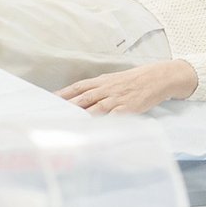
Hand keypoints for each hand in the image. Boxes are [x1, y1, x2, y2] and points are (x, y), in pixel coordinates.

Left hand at [56, 60, 196, 113]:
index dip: (62, 94)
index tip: (48, 100)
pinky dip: (103, 122)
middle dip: (66, 106)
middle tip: (51, 114)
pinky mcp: (128, 108)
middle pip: (82, 98)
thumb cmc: (133, 80)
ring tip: (67, 122)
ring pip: (95, 107)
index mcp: (101, 81)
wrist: (157, 78)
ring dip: (80, 115)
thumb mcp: (113, 80)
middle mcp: (106, 89)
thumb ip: (97, 89)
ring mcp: (116, 99)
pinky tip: (94, 129)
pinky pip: (113, 116)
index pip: (77, 88)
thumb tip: (79, 98)